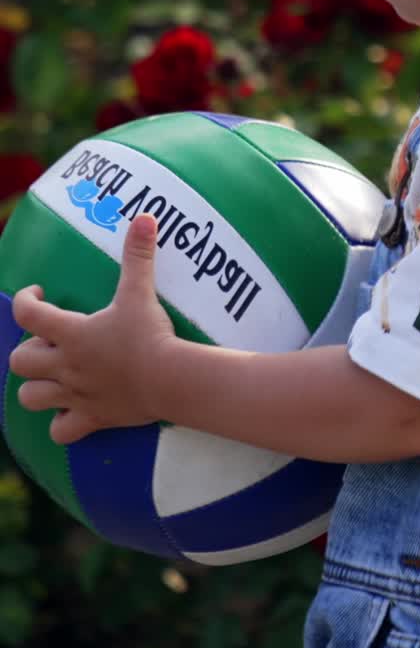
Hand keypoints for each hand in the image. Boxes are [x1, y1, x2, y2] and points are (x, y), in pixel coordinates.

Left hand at [8, 213, 178, 444]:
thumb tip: (145, 217)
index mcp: (72, 334)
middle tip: (52, 340)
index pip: (27, 315)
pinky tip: (73, 410)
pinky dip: (61, 422)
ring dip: (36, 386)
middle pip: (20, 361)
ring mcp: (75, 394)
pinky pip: (60, 430)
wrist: (170, 379)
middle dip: (29, 349)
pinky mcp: (91, 417)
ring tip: (56, 375)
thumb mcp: (141, 292)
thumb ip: (139, 255)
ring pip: (30, 397)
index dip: (26, 301)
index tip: (39, 293)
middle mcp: (65, 365)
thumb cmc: (151, 335)